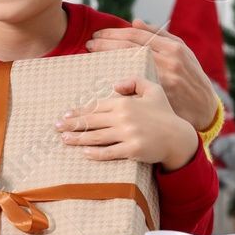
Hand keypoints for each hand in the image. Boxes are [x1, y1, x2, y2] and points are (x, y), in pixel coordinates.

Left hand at [56, 76, 198, 171]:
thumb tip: (115, 85)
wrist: (179, 137)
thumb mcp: (153, 90)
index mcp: (125, 103)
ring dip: (77, 138)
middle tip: (56, 126)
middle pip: (92, 121)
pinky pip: (109, 152)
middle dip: (72, 124)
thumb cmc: (164, 114)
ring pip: (96, 136)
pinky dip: (95, 153)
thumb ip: (135, 81)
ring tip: (63, 139)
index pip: (96, 107)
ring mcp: (128, 134)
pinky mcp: (133, 149)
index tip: (66, 114)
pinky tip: (84, 152)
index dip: (80, 111)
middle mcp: (124, 117)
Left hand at [85, 20, 219, 132]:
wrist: (203, 107)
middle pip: (129, 47)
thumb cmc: (191, 76)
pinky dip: (113, 76)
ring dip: (106, 57)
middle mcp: (168, 61)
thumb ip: (160, 36)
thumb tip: (135, 22)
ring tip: (91, 54)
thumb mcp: (182, 52)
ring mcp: (162, 78)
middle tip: (89, 43)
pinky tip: (100, 73)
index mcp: (173, 47)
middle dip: (105, 44)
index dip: (114, 34)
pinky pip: (130, 83)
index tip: (98, 34)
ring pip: (127, 63)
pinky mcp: (156, 95)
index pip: (136, 35)